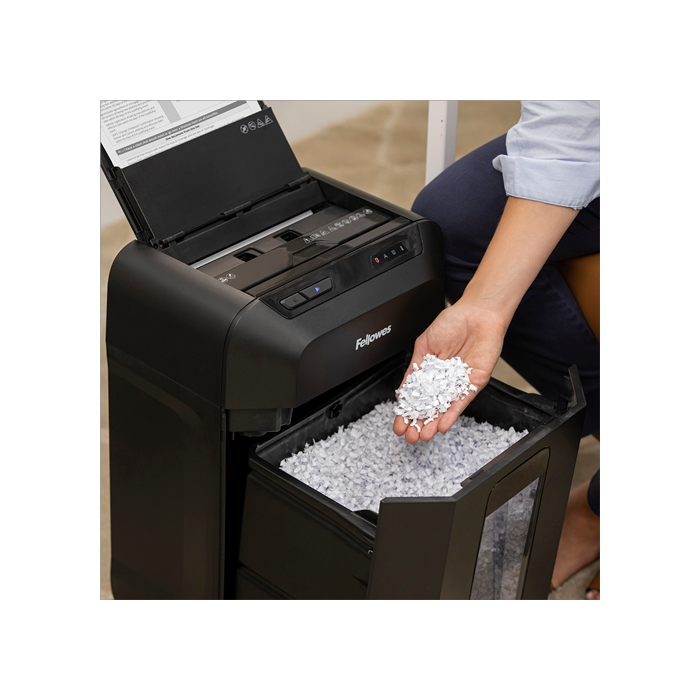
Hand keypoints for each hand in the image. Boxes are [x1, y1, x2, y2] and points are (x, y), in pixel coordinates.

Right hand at [393, 301, 507, 443]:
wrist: (477, 314)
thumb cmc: (452, 323)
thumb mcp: (424, 345)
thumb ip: (415, 369)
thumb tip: (403, 389)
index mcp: (429, 372)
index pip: (416, 397)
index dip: (407, 412)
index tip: (399, 424)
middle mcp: (443, 381)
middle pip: (429, 408)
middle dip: (418, 423)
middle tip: (409, 435)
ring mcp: (458, 383)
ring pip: (444, 409)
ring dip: (433, 423)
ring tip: (423, 436)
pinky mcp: (473, 383)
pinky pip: (462, 401)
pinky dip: (452, 414)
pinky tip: (442, 425)